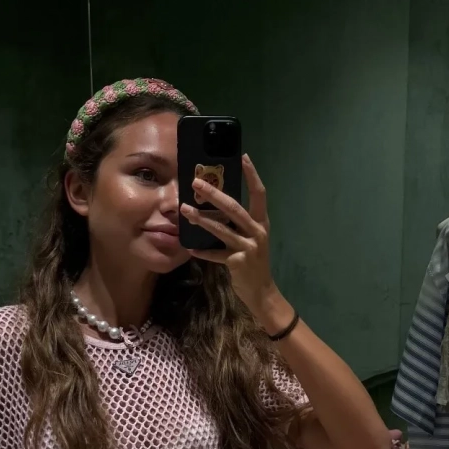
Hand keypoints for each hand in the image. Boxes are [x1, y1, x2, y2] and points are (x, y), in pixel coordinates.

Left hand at [181, 154, 276, 316]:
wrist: (262, 292)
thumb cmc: (254, 262)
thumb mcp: (252, 239)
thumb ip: (239, 224)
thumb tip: (216, 205)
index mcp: (261, 223)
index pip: (260, 194)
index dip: (252, 175)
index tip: (243, 156)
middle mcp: (257, 232)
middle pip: (234, 208)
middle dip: (214, 194)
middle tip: (196, 182)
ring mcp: (248, 248)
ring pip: (222, 229)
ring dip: (201, 219)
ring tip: (185, 210)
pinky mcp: (238, 263)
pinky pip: (216, 255)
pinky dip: (202, 252)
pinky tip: (190, 248)